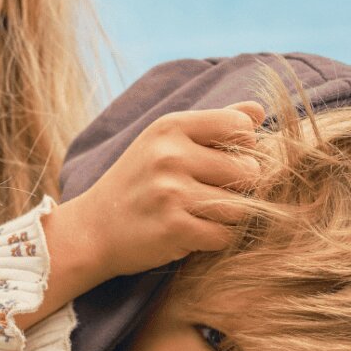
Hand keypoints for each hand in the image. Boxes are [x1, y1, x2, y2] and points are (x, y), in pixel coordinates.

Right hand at [44, 99, 263, 283]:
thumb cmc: (136, 183)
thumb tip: (259, 111)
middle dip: (240, 187)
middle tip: (213, 194)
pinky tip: (195, 233)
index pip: (240, 126)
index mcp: (170, 127)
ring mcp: (171, 193)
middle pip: (249, 171)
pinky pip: (225, 236)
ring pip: (241, 207)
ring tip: (204, 215)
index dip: (244, 147)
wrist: (91, 230)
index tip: (223, 161)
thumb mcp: (164, 142)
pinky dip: (216, 239)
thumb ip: (214, 124)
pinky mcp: (174, 228)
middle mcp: (170, 156)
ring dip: (230, 217)